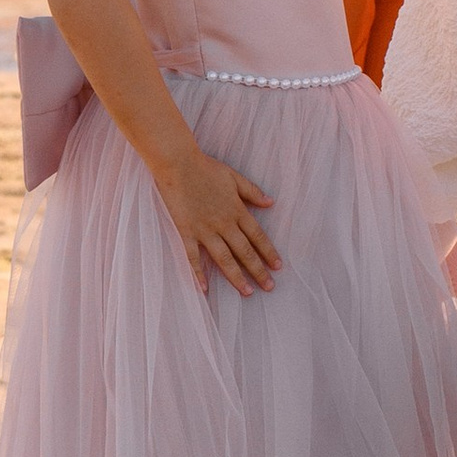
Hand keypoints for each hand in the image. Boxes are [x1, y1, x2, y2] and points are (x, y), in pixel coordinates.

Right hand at [156, 145, 280, 295]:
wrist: (178, 163)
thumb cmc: (206, 168)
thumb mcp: (234, 177)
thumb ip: (252, 192)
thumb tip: (271, 203)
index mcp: (236, 210)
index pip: (257, 236)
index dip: (268, 252)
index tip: (278, 267)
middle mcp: (224, 223)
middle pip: (244, 251)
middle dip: (258, 270)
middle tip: (269, 287)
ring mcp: (204, 229)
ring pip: (224, 258)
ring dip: (236, 277)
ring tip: (247, 292)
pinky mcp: (186, 231)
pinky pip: (193, 256)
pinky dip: (198, 273)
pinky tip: (205, 288)